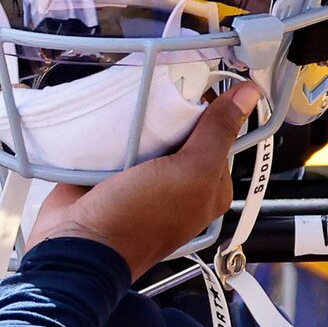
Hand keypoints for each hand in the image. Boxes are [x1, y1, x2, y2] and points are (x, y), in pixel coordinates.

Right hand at [28, 81, 260, 277]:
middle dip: (170, 111)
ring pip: (145, 135)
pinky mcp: (107, 174)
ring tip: (131, 97)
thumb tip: (247, 95)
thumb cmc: (140, 219)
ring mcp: (141, 179)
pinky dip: (109, 129)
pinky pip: (113, 142)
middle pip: (180, 133)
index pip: (218, 136)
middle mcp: (177, 184)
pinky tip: (106, 114)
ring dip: (137, 118)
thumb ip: (217, 132)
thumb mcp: (191, 172)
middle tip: (160, 89)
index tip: (197, 83)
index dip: (210, 109)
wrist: (80, 243)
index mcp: (208, 188)